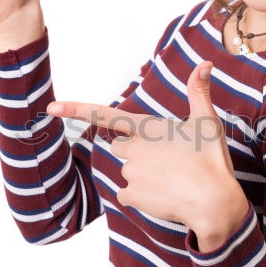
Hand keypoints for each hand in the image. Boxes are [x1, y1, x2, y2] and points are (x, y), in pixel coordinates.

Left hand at [47, 60, 242, 228]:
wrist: (213, 203)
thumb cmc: (211, 160)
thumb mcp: (207, 121)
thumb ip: (199, 91)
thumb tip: (205, 63)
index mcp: (146, 128)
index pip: (105, 114)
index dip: (77, 109)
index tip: (52, 107)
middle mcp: (133, 150)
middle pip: (122, 146)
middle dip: (137, 150)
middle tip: (167, 156)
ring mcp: (130, 175)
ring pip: (127, 170)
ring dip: (142, 173)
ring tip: (172, 177)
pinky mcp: (131, 197)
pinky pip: (127, 194)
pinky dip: (141, 195)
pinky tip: (163, 194)